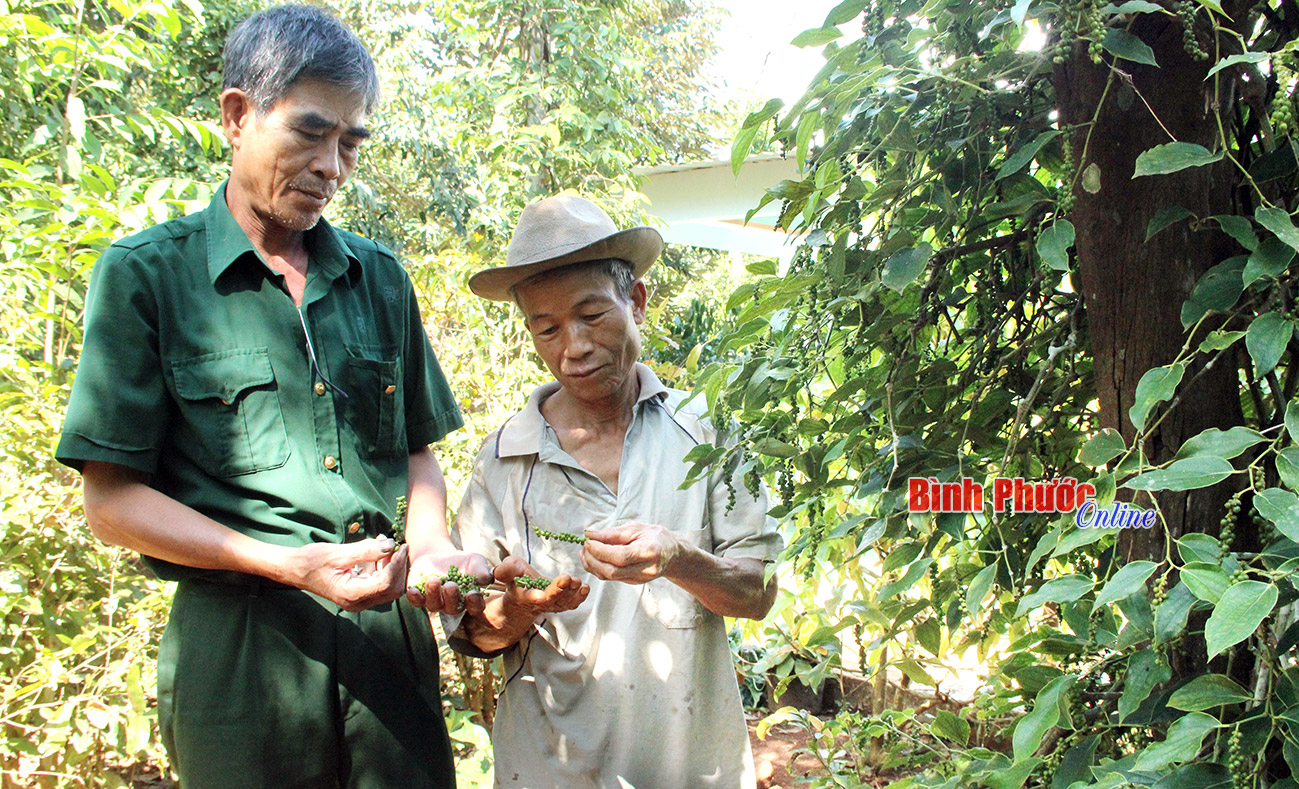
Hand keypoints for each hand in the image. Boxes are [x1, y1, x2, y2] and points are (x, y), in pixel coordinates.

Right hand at [284, 537, 407, 611]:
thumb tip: (391, 545)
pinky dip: (382, 567)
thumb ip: (366, 551)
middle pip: (391, 588)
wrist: (295, 569)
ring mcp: (358, 600)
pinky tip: (377, 549)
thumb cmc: (312, 561)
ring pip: (387, 586)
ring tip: (384, 542)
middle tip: (397, 544)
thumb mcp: (339, 553)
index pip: (385, 584)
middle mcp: (357, 602)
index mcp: (351, 595)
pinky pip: (378, 582)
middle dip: (397, 566)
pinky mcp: (358, 593)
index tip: (402, 546)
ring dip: (390, 565)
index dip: (397, 565)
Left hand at [405, 550, 493, 615]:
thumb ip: (481, 570)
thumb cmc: (461, 560)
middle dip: (452, 597)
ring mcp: (434, 602)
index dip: (474, 603)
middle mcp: (451, 605)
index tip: (473, 593)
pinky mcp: (419, 597)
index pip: (474, 606)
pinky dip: (414, 597)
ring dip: (433, 595)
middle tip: (450, 585)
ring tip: (433, 580)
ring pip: (434, 605)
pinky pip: (416, 602)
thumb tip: (487, 579)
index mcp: (469, 600)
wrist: (438, 555)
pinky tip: (412, 590)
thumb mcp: (474, 561)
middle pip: (453, 608)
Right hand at [487, 556, 588, 624]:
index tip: (540, 595)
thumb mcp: (508, 570)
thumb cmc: (517, 579)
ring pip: (564, 602)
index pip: (529, 598)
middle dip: (559, 591)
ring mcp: (553, 604)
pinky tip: (585, 588)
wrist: (524, 593)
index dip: (535, 597)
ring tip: (577, 581)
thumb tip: (499, 571)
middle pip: (550, 600)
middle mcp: (539, 603)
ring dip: (572, 593)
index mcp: (524, 596)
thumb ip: (506, 570)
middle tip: (567, 579)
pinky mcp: (562, 603)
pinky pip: (572, 603)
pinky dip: (580, 597)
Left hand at [581, 521, 684, 584]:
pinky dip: (598, 569)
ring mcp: (639, 579)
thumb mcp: (636, 528)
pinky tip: (593, 558)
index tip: (588, 540)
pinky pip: (611, 578)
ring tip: (585, 551)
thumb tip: (590, 534)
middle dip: (593, 560)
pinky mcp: (632, 583)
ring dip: (592, 565)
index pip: (620, 556)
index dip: (600, 550)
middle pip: (612, 572)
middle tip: (584, 546)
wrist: (671, 553)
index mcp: (649, 552)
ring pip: (609, 577)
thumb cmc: (655, 537)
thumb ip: (612, 533)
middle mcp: (645, 570)